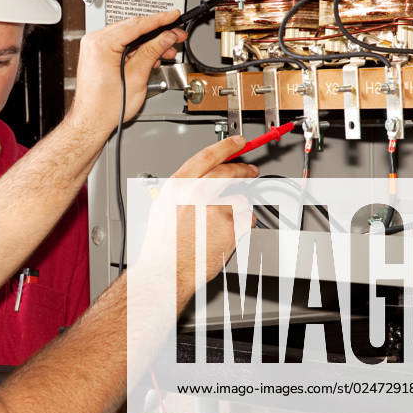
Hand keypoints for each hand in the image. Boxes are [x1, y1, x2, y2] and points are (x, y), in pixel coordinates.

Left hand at [66, 10, 185, 134]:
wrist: (91, 122)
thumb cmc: (105, 107)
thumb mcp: (136, 77)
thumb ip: (152, 52)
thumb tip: (166, 37)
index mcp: (101, 44)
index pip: (136, 25)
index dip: (159, 20)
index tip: (173, 16)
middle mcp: (94, 42)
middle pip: (132, 28)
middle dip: (157, 33)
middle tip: (176, 35)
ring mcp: (94, 48)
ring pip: (128, 37)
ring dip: (148, 43)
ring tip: (167, 51)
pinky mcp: (97, 55)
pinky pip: (120, 45)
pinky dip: (137, 49)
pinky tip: (151, 56)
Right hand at [172, 137, 257, 298]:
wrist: (166, 270)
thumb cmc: (161, 245)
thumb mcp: (162, 206)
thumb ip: (182, 189)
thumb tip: (201, 179)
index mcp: (178, 185)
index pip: (208, 156)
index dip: (226, 146)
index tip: (238, 142)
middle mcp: (198, 193)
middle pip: (229, 172)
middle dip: (244, 169)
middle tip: (251, 171)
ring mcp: (217, 209)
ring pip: (239, 199)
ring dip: (236, 208)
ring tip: (220, 225)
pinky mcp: (231, 226)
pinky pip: (246, 220)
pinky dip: (241, 226)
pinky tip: (225, 235)